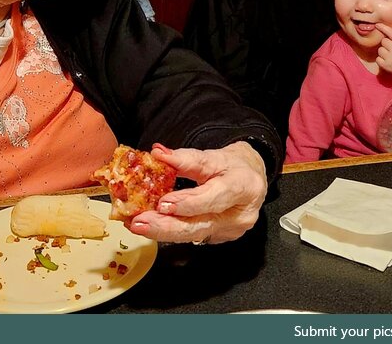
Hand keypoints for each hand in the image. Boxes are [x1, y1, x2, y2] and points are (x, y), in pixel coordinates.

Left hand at [127, 141, 266, 243]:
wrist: (251, 177)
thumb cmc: (233, 165)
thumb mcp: (214, 156)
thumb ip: (187, 158)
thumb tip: (159, 153)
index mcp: (244, 186)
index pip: (215, 196)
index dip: (189, 202)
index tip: (163, 203)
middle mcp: (241, 214)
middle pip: (201, 224)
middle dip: (167, 226)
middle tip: (141, 222)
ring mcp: (232, 230)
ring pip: (194, 235)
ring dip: (164, 231)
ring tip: (140, 225)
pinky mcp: (222, 238)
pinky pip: (194, 236)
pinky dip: (173, 231)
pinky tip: (155, 225)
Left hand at [375, 22, 391, 80]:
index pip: (391, 32)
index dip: (383, 28)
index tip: (377, 25)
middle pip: (383, 41)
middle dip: (387, 43)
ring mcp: (390, 58)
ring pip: (380, 49)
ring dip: (383, 51)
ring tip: (391, 55)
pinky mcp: (385, 66)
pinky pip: (378, 58)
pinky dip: (381, 59)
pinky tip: (388, 60)